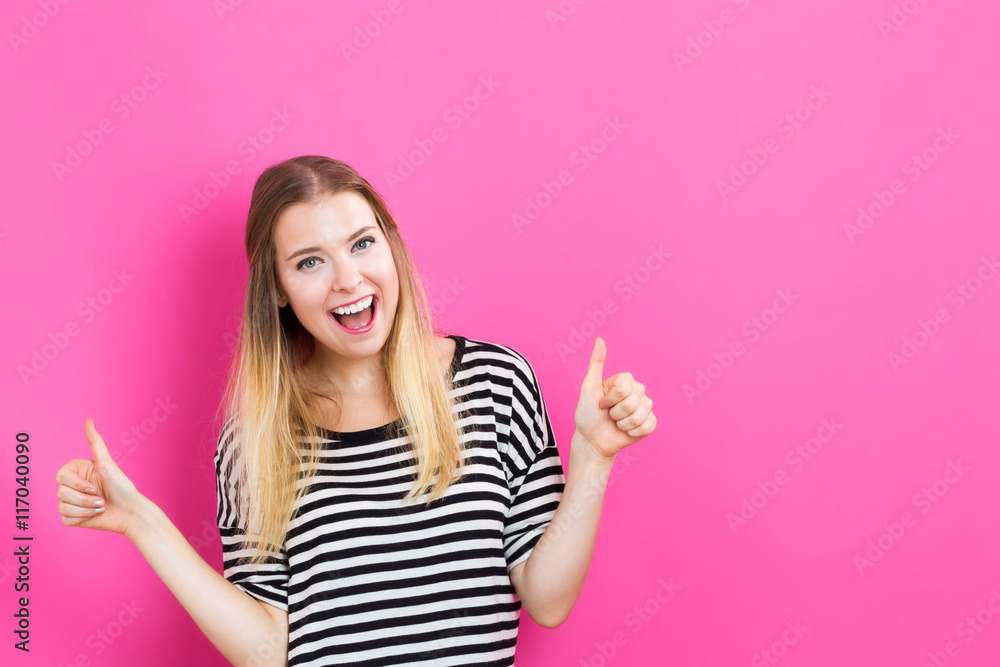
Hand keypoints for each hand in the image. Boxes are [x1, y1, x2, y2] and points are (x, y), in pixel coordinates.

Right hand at [56, 419, 143, 537]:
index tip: (94, 488)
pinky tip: (96, 515)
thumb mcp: (108, 464)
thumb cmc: (122, 486)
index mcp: (76, 472)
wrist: (130, 512)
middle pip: (61, 493)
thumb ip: (96, 443)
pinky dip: (82, 518)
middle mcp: (71, 486)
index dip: (77, 485)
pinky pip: (65, 520)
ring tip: (102, 507)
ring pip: (63, 507)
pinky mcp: (72, 518)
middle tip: (102, 500)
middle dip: (85, 500)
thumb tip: (89, 421)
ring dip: (86, 510)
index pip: (61, 477)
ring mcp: (70, 502)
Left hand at [574, 337, 655, 459]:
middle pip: (632, 402)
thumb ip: (596, 363)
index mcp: (625, 381)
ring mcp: (646, 407)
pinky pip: (647, 426)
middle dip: (615, 413)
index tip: (601, 403)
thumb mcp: (589, 387)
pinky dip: (632, 432)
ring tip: (616, 423)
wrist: (592, 440)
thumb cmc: (587, 413)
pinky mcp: (650, 423)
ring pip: (639, 416)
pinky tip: (625, 431)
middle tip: (609, 415)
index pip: (624, 388)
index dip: (609, 400)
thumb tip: (599, 339)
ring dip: (622, 424)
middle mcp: (638, 391)